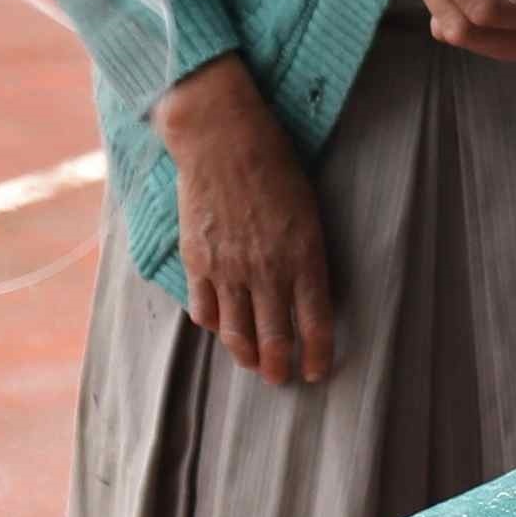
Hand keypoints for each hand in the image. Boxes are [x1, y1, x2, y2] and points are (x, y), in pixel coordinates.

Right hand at [157, 56, 335, 390]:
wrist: (222, 137)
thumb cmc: (275, 165)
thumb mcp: (308, 211)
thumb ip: (308, 257)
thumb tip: (307, 296)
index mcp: (304, 256)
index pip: (316, 324)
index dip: (318, 355)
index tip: (317, 372)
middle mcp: (267, 270)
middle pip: (275, 339)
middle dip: (280, 367)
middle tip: (281, 379)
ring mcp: (228, 269)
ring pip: (237, 333)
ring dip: (246, 355)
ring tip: (252, 364)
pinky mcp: (197, 261)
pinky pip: (204, 310)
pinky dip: (214, 325)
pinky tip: (221, 328)